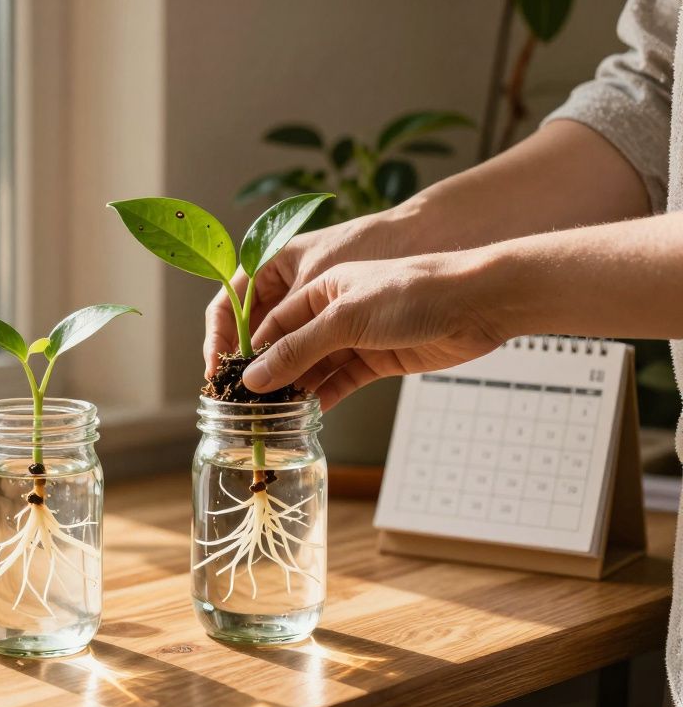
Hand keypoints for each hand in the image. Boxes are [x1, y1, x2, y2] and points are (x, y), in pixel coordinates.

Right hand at [241, 251, 508, 409]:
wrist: (478, 302)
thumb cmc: (413, 291)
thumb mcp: (346, 319)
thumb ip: (298, 350)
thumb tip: (254, 377)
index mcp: (318, 288)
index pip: (268, 321)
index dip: (246, 351)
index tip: (227, 381)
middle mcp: (332, 311)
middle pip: (288, 347)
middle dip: (267, 375)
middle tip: (246, 407)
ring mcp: (356, 337)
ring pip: (312, 368)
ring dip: (294, 390)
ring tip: (272, 418)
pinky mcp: (377, 359)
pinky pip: (340, 382)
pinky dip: (323, 398)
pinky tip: (307, 416)